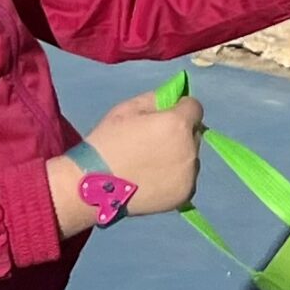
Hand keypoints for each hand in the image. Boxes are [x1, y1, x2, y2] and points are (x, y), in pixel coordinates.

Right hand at [49, 88, 206, 234]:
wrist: (94, 185)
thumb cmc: (108, 141)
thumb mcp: (128, 109)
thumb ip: (157, 98)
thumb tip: (175, 95)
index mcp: (177, 123)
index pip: (195, 107)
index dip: (180, 108)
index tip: (165, 116)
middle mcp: (190, 148)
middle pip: (194, 133)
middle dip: (180, 133)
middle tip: (154, 142)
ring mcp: (189, 174)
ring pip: (191, 157)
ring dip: (179, 156)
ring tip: (151, 163)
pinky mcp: (185, 194)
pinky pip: (186, 178)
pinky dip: (175, 177)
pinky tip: (153, 179)